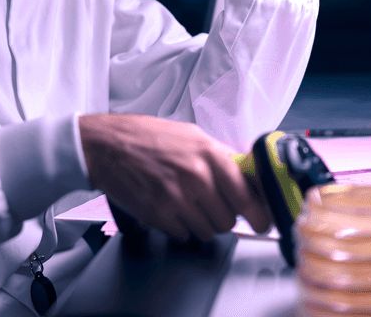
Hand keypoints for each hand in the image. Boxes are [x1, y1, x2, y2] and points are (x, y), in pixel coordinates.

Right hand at [78, 113, 270, 241]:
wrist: (107, 146)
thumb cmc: (148, 137)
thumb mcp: (192, 135)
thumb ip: (221, 156)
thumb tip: (249, 175)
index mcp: (210, 155)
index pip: (247, 196)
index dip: (259, 214)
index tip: (263, 222)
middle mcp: (196, 178)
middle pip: (228, 220)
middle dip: (223, 216)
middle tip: (211, 205)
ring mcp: (176, 199)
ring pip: (208, 231)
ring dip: (202, 224)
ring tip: (187, 204)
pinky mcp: (158, 215)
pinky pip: (184, 235)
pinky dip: (180, 227)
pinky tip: (170, 208)